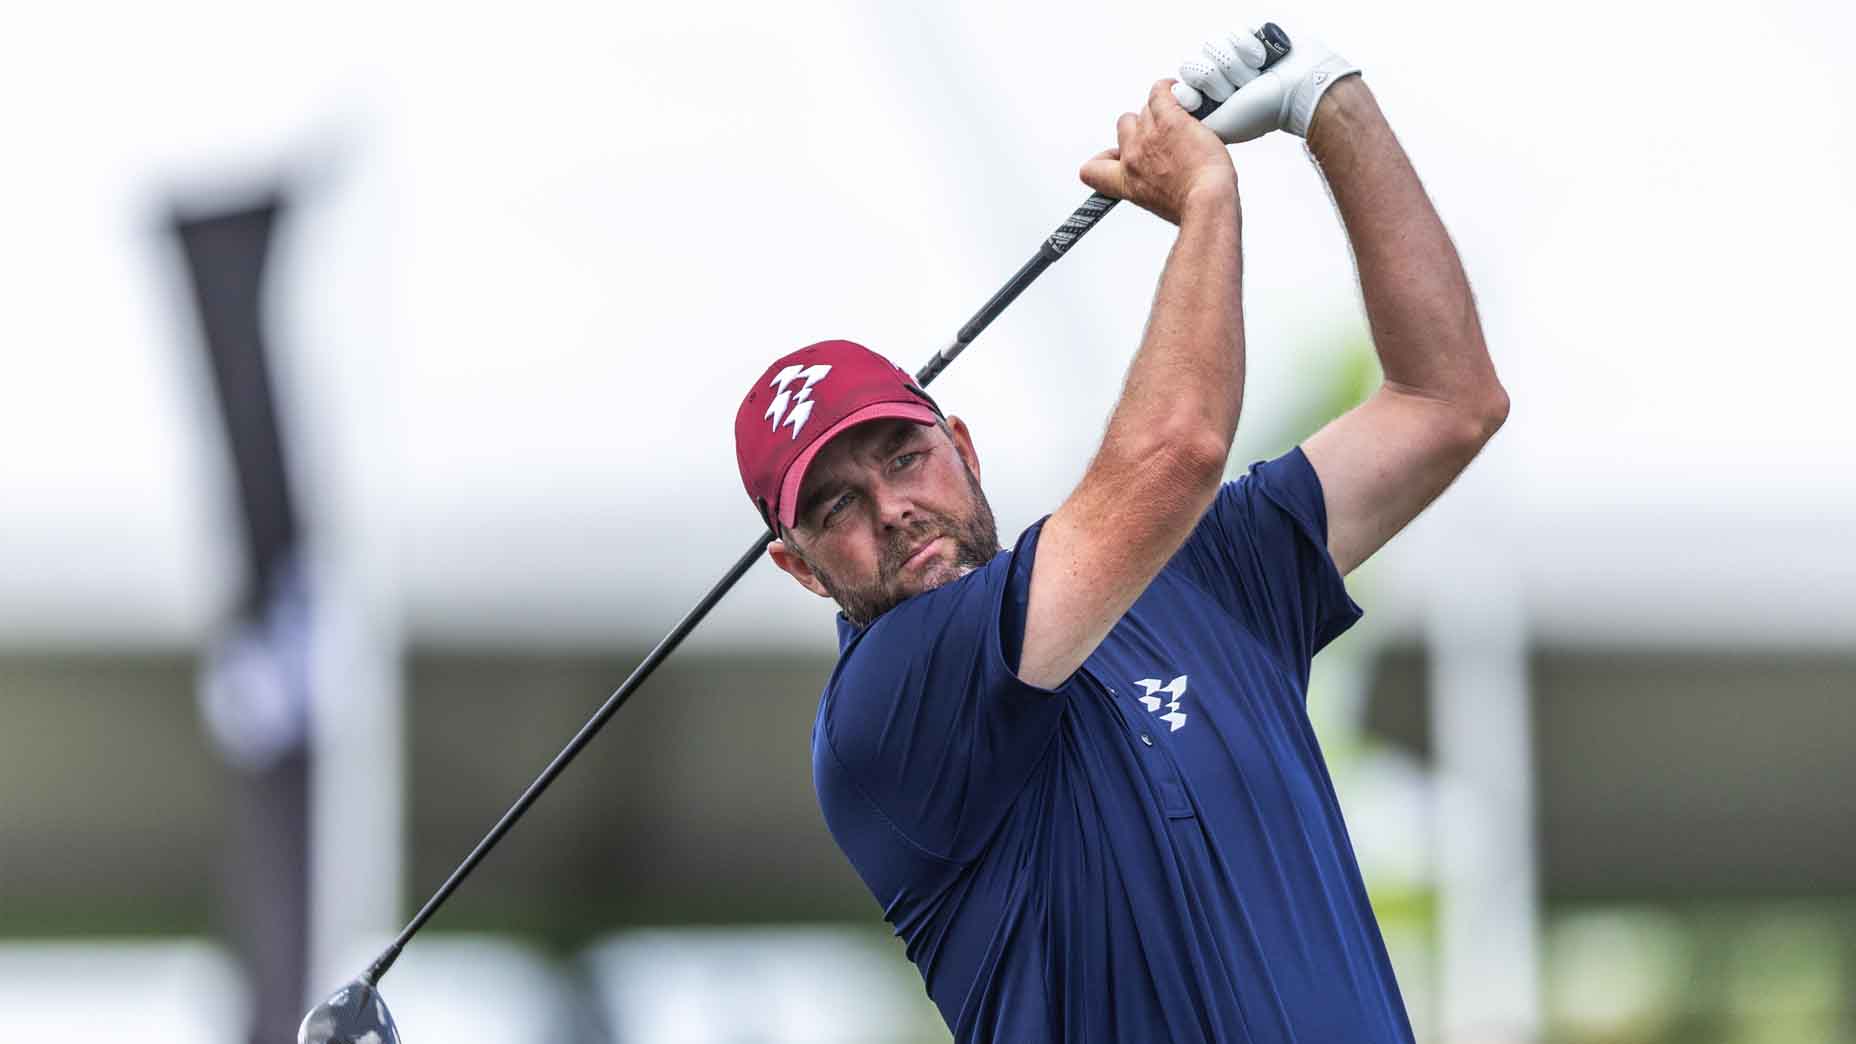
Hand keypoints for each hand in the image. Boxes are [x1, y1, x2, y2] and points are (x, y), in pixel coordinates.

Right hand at [1078, 81, 1236, 225]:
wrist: (1207, 199)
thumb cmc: (1192, 206)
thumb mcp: (1161, 205)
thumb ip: (1152, 188)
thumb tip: (1162, 180)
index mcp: (1126, 182)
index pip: (1092, 170)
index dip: (1102, 158)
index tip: (1116, 155)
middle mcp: (1132, 157)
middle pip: (1124, 126)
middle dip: (1141, 126)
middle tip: (1164, 132)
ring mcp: (1148, 136)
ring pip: (1145, 109)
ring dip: (1160, 109)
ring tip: (1179, 113)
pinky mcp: (1169, 119)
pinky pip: (1160, 92)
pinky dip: (1167, 88)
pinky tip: (1177, 90)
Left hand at [1170, 24, 1360, 142]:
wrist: (1301, 90)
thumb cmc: (1265, 111)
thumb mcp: (1221, 126)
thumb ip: (1189, 120)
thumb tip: (1173, 100)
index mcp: (1208, 92)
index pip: (1184, 79)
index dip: (1199, 88)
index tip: (1221, 99)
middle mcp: (1218, 71)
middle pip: (1195, 62)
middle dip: (1222, 78)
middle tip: (1243, 90)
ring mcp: (1232, 52)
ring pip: (1212, 45)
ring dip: (1238, 64)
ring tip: (1256, 75)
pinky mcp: (1247, 33)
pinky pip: (1233, 31)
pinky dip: (1250, 47)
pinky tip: (1265, 59)